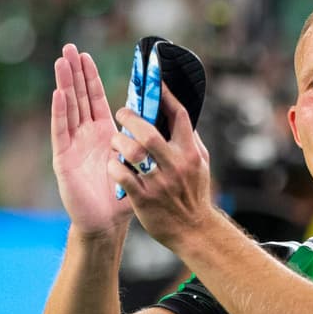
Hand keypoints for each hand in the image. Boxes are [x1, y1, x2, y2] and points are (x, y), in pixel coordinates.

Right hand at [50, 44, 130, 236]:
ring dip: (65, 84)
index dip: (90, 77)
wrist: (107, 222)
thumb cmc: (122, 194)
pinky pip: (62, 131)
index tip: (86, 55)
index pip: (95, 98)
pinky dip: (60, 112)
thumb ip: (143, 138)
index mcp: (102, 133)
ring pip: (68, 108)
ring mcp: (72, 145)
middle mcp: (85, 135)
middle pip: (79, 97)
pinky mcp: (64, 159)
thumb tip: (158, 114)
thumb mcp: (136, 159)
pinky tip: (59, 93)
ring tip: (61, 61)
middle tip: (68, 48)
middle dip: (74, 72)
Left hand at [106, 84, 213, 251]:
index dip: (165, 96)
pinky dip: (114, 167)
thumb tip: (179, 115)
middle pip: (148, 132)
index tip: (153, 83)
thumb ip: (189, 140)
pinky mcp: (144, 199)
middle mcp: (175, 165)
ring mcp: (159, 183)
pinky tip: (112, 164)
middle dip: (130, 118)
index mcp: (189, 152)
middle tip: (122, 113)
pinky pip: (122, 176)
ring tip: (115, 140)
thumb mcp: (200, 164)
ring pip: (133, 152)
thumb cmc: (194, 194)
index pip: (179, 116)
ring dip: (119, 142)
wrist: (193, 230)